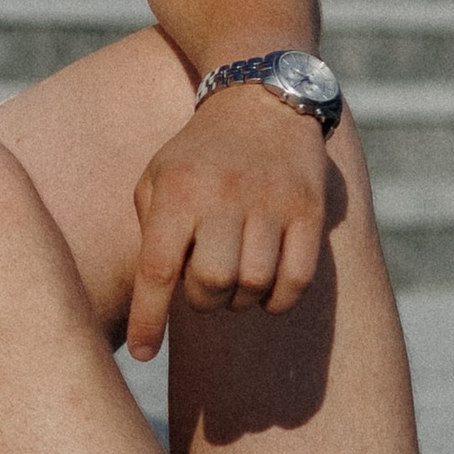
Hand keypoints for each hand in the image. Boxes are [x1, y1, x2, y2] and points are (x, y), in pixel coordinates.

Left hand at [125, 85, 335, 363]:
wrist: (260, 100)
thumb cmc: (197, 157)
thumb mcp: (157, 180)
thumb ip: (152, 235)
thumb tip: (151, 303)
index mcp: (177, 191)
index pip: (158, 269)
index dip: (149, 318)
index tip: (145, 353)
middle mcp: (225, 195)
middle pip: (211, 283)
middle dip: (203, 301)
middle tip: (202, 289)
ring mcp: (272, 201)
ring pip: (255, 284)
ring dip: (240, 300)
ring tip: (233, 283)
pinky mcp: (309, 208)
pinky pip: (296, 279)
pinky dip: (278, 300)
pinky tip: (266, 291)